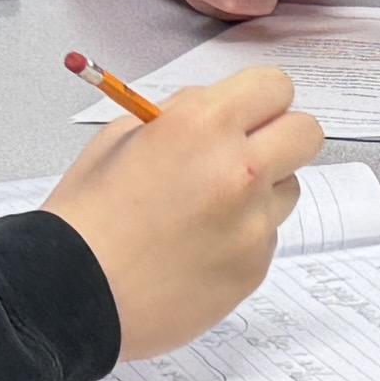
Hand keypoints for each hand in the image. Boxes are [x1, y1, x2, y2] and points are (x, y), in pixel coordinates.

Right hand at [37, 69, 323, 360]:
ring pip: (290, 188)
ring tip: (207, 210)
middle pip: (306, 133)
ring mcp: (254, 224)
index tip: (246, 112)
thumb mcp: (120, 137)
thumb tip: (213, 112)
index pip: (274, 87)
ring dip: (262, 191)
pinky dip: (242, 237)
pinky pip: (267, 237)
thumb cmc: (86, 219)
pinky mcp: (254, 268)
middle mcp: (239, 170)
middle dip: (280, 137)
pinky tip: (197, 247)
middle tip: (245, 152)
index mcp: (202, 125)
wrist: (72, 293)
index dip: (259, 98)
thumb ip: (179, 116)